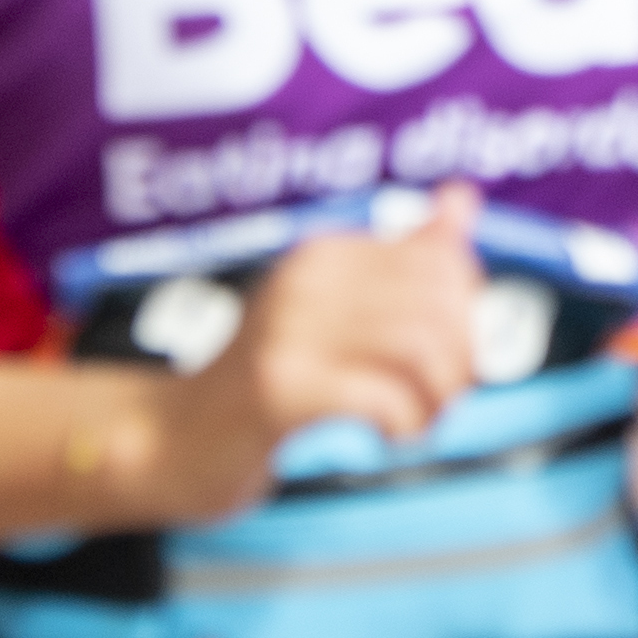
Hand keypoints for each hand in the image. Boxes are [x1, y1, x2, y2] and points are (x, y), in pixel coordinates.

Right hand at [139, 184, 485, 522]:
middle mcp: (307, 279)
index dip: (466, 321)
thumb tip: (461, 195)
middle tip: (438, 402)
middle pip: (440, 304)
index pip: (443, 263)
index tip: (448, 363)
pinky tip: (387, 436)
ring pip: (420, 348)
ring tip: (415, 423)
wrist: (171, 442)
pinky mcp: (278, 391)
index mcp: (325, 254)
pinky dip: (405, 424)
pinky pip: (383, 398)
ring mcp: (288, 332)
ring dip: (437, 399)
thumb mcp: (331, 311)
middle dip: (460, 362)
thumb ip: (401, 261)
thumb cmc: (267, 380)